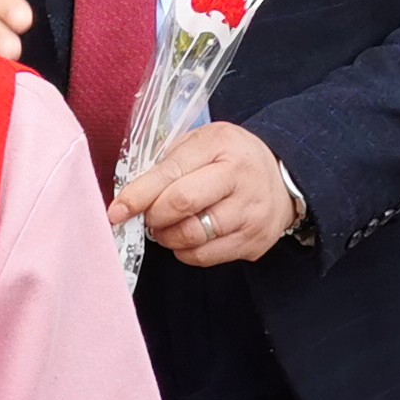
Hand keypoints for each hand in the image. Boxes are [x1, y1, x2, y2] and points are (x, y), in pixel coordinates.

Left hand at [111, 121, 301, 267]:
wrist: (282, 177)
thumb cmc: (229, 157)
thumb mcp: (201, 142)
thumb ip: (168, 164)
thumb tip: (129, 197)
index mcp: (221, 145)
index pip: (172, 173)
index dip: (138, 194)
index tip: (116, 211)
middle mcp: (241, 179)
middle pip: (182, 206)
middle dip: (154, 216)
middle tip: (148, 215)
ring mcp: (251, 213)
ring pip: (193, 237)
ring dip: (167, 236)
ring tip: (166, 226)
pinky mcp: (254, 241)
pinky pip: (205, 256)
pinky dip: (185, 251)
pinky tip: (187, 237)